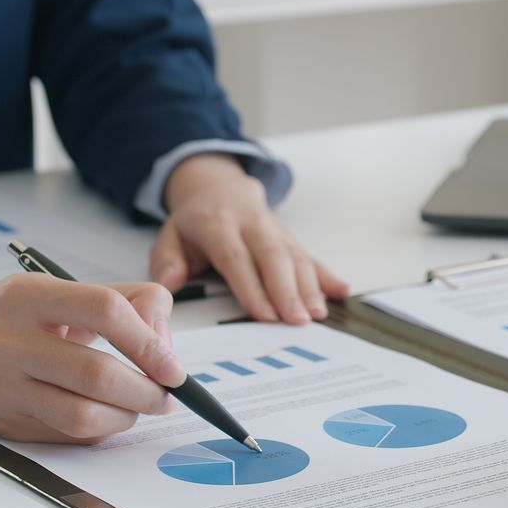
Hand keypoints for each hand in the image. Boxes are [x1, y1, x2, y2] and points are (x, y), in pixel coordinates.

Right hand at [0, 244, 185, 444]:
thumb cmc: (8, 311)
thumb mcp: (57, 287)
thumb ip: (123, 300)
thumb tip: (166, 346)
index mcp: (27, 296)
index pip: (104, 310)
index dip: (148, 341)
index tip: (172, 364)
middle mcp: (6, 341)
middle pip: (96, 373)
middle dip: (146, 390)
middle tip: (165, 393)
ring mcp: (0, 387)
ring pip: (81, 417)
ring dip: (126, 417)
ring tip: (138, 405)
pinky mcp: (1, 424)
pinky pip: (65, 437)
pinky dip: (99, 430)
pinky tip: (107, 415)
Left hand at [150, 153, 349, 324]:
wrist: (218, 187)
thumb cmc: (195, 222)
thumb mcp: (169, 236)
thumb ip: (166, 261)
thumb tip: (168, 285)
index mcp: (218, 224)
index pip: (236, 257)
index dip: (252, 286)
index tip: (264, 313)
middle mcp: (251, 223)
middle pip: (273, 256)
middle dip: (288, 289)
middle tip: (297, 320)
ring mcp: (275, 229)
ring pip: (296, 255)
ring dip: (309, 286)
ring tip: (317, 314)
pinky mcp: (290, 237)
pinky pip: (310, 255)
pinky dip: (327, 274)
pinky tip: (341, 290)